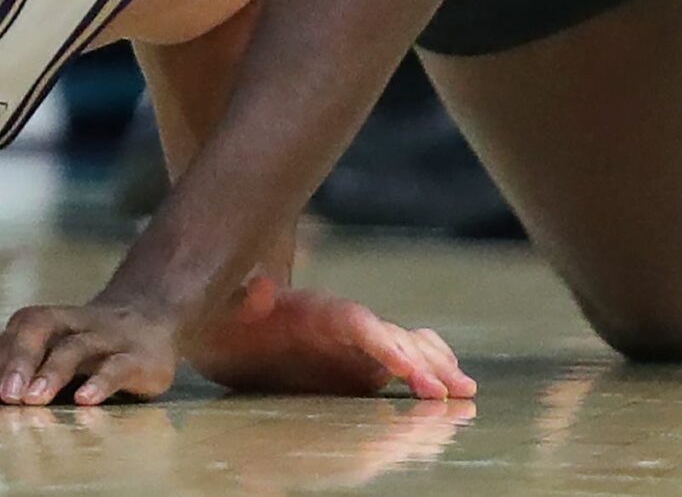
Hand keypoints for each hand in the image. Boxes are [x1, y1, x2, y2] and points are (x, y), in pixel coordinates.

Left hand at [0, 300, 179, 406]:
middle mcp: (74, 324)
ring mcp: (106, 338)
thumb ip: (30, 369)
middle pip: (38, 329)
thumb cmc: (93, 347)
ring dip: (51, 372)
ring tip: (34, 399)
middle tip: (6, 396)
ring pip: (74, 347)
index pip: (14, 335)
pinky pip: (116, 367)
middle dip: (18, 362)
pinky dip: (99, 382)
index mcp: (49, 322)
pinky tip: (84, 400)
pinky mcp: (138, 357)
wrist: (153, 321)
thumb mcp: (59, 350)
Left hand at [187, 276, 474, 399]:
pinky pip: (402, 362)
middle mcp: (341, 325)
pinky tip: (451, 385)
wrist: (221, 330)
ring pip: (406, 348)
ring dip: (435, 367)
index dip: (381, 343)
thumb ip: (239, 301)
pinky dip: (429, 369)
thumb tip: (262, 288)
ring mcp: (354, 344)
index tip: (404, 368)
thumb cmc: (218, 324)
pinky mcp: (360, 363)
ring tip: (465, 390)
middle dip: (420, 363)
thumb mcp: (217, 313)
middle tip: (447, 392)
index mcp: (310, 310)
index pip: (354, 322)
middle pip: (390, 337)